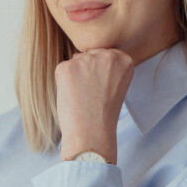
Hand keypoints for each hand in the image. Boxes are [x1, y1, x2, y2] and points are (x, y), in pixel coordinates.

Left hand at [56, 48, 133, 162]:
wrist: (91, 133)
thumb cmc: (103, 114)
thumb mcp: (115, 85)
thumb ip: (105, 66)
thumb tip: (78, 54)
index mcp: (124, 60)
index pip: (105, 56)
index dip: (101, 74)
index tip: (103, 89)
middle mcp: (107, 55)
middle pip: (90, 56)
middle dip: (87, 72)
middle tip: (92, 94)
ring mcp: (86, 60)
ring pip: (75, 62)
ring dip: (75, 77)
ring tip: (82, 97)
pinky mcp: (67, 67)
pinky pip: (62, 69)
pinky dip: (63, 82)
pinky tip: (72, 96)